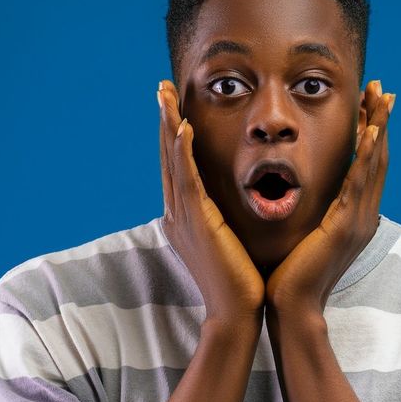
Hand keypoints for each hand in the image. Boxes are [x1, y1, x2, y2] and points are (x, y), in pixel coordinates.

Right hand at [157, 80, 265, 328]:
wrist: (236, 313)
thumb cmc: (239, 282)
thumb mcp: (226, 242)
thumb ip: (221, 221)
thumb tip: (226, 209)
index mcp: (185, 217)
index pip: (176, 166)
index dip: (173, 135)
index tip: (173, 106)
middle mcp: (177, 213)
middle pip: (168, 156)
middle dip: (165, 120)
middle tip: (162, 88)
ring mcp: (184, 216)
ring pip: (173, 161)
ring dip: (169, 125)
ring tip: (165, 95)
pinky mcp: (197, 221)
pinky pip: (187, 179)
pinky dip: (182, 151)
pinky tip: (183, 127)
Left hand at [265, 79, 394, 319]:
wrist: (291, 308)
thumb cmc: (290, 275)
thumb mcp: (307, 236)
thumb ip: (314, 215)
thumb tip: (305, 196)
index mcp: (353, 217)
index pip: (367, 166)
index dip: (372, 133)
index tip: (371, 104)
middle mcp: (362, 216)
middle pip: (378, 159)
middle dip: (380, 121)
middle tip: (383, 89)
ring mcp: (357, 222)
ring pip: (374, 165)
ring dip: (378, 128)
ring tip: (381, 98)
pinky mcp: (344, 227)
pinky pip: (358, 184)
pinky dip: (367, 157)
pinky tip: (371, 133)